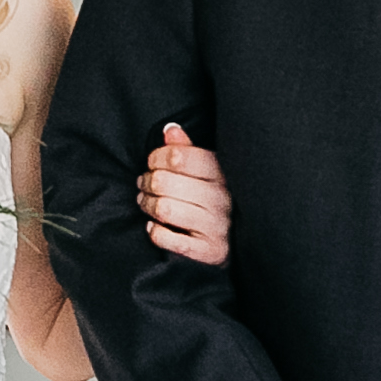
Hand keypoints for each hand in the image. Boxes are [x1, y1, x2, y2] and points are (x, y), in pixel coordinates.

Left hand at [137, 122, 232, 263]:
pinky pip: (168, 239)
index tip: (152, 163)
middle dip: (146, 182)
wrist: (237, 243)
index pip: (178, 157)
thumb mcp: (206, 172)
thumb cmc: (213, 201)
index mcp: (221, 173)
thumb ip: (187, 150)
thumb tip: (170, 129)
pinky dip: (154, 231)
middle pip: (164, 182)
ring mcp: (216, 226)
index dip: (155, 158)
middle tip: (144, 184)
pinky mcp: (208, 251)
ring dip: (146, 205)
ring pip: (163, 209)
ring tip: (146, 202)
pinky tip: (154, 226)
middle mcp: (221, 198)